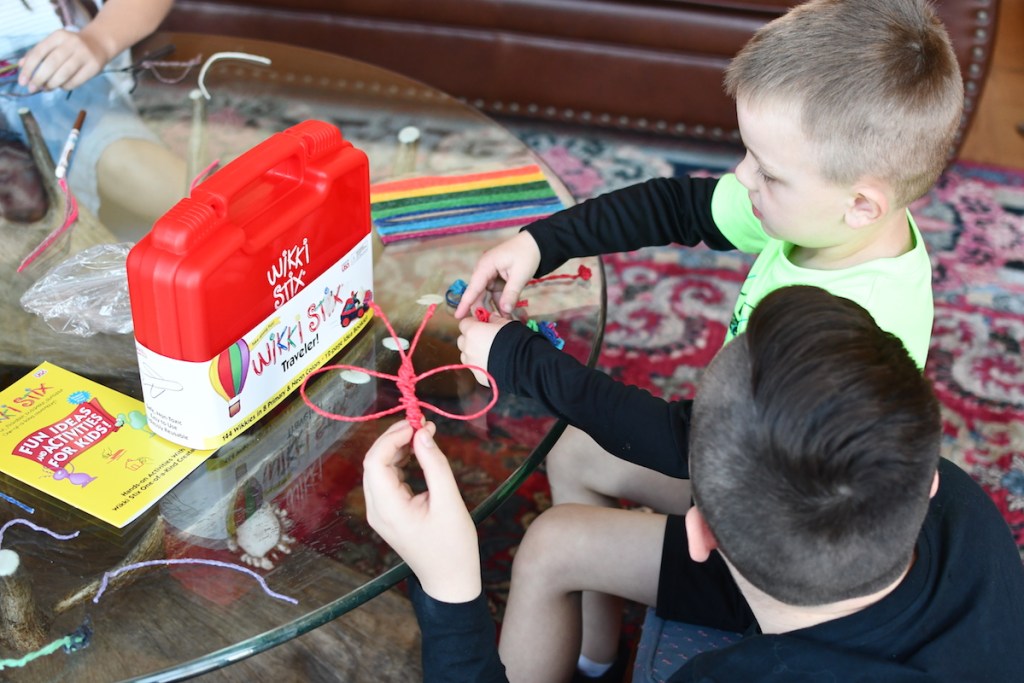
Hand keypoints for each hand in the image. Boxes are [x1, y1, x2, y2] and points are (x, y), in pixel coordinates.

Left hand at [19, 30, 109, 92]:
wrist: (99, 43)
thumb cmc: (72, 46)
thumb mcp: (55, 44)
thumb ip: (39, 53)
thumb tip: (21, 65)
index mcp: (58, 36)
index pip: (39, 52)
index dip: (29, 68)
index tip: (22, 81)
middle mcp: (71, 44)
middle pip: (51, 64)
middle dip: (39, 78)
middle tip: (32, 88)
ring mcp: (84, 55)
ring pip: (64, 74)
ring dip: (52, 84)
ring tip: (46, 88)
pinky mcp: (94, 67)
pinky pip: (76, 81)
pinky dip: (65, 86)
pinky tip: (61, 86)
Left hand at [363, 421, 481, 602]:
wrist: (451, 581)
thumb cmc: (453, 546)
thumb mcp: (449, 501)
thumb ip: (434, 465)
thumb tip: (423, 433)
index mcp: (387, 508)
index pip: (375, 461)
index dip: (392, 437)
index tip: (418, 424)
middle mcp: (376, 509)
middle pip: (374, 462)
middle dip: (395, 439)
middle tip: (422, 424)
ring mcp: (380, 513)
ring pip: (379, 469)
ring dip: (398, 448)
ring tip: (424, 434)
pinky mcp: (388, 513)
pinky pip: (387, 480)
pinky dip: (401, 462)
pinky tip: (418, 453)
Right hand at [453, 231, 540, 318]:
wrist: (537, 243)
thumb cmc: (527, 254)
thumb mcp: (520, 274)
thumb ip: (511, 293)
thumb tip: (504, 310)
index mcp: (485, 266)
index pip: (473, 288)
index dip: (465, 303)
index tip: (458, 316)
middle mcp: (484, 271)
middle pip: (478, 295)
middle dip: (483, 310)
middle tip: (490, 326)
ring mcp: (490, 276)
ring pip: (487, 297)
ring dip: (494, 309)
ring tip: (503, 323)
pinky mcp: (497, 280)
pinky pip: (495, 295)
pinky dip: (501, 305)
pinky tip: (507, 315)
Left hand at [457, 317, 511, 386]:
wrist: (521, 364)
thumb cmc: (513, 339)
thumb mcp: (506, 323)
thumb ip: (495, 320)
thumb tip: (491, 317)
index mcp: (472, 331)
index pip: (464, 323)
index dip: (473, 323)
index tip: (482, 324)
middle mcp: (467, 348)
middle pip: (462, 340)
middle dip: (471, 338)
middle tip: (484, 338)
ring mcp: (471, 363)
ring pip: (466, 356)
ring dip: (473, 353)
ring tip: (488, 353)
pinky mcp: (478, 376)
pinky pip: (475, 368)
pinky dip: (481, 365)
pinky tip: (493, 364)